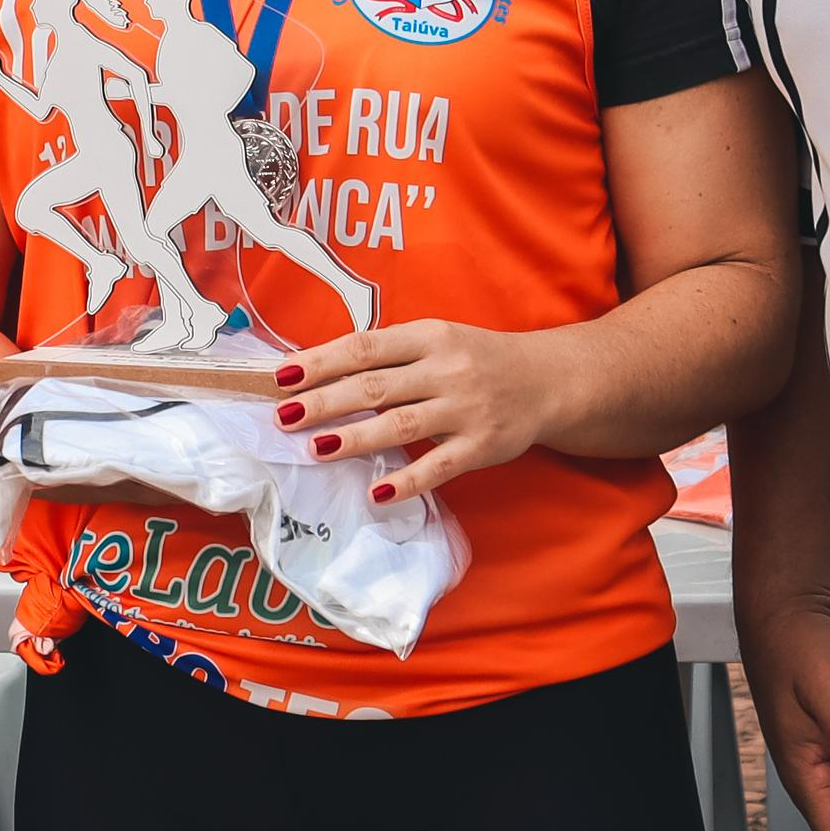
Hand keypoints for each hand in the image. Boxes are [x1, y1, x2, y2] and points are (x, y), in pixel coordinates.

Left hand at [274, 319, 573, 502]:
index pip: (365, 347)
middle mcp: (445, 370)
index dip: (321, 361)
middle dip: (325, 401)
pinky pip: (438, 467)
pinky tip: (376, 494)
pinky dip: (406, 482)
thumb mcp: (435, 340)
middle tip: (284, 416)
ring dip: (354, 438)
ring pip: (400, 424)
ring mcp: (464, 410)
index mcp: (428, 336)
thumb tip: (318, 373)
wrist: (547, 380)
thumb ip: (387, 355)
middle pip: (374, 386)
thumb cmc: (475, 359)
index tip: (282, 376)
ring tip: (315, 449)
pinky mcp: (481, 447)